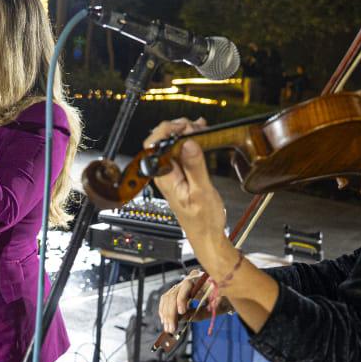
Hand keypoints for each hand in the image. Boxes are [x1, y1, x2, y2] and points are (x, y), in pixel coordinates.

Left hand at [143, 118, 226, 248]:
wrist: (207, 235)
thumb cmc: (203, 221)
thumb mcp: (202, 192)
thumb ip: (195, 167)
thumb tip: (188, 144)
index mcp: (165, 178)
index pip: (154, 146)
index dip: (166, 131)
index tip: (184, 127)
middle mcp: (165, 174)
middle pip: (161, 142)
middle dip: (176, 128)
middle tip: (195, 126)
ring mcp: (173, 173)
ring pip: (172, 145)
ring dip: (184, 132)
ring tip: (199, 127)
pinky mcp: (181, 174)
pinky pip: (181, 152)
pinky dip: (190, 140)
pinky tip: (200, 134)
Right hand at [158, 269, 224, 334]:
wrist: (226, 296)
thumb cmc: (224, 300)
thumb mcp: (217, 308)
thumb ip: (200, 312)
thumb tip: (182, 318)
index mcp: (201, 279)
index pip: (186, 285)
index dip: (182, 299)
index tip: (182, 312)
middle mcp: (189, 279)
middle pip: (174, 293)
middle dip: (171, 312)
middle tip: (172, 328)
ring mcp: (182, 286)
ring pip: (168, 297)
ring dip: (166, 314)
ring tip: (168, 328)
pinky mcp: (178, 292)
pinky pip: (167, 300)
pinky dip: (165, 311)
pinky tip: (165, 321)